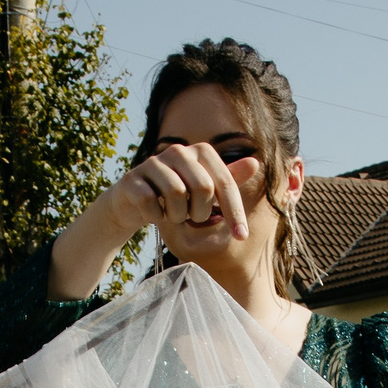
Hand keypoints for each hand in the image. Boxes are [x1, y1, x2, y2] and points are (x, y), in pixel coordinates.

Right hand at [103, 141, 250, 242]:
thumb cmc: (177, 195)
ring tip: (172, 214)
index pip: (225, 183)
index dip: (235, 211)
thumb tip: (255, 163)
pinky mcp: (133, 178)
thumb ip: (228, 179)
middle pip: (202, 188)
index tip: (241, 236)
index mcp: (201, 152)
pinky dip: (155, 217)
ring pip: (176, 194)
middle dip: (200, 212)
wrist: (135, 200)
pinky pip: (150, 203)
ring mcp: (153, 162)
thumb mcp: (205, 190)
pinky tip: (154, 214)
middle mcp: (178, 151)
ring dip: (177, 215)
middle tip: (191, 217)